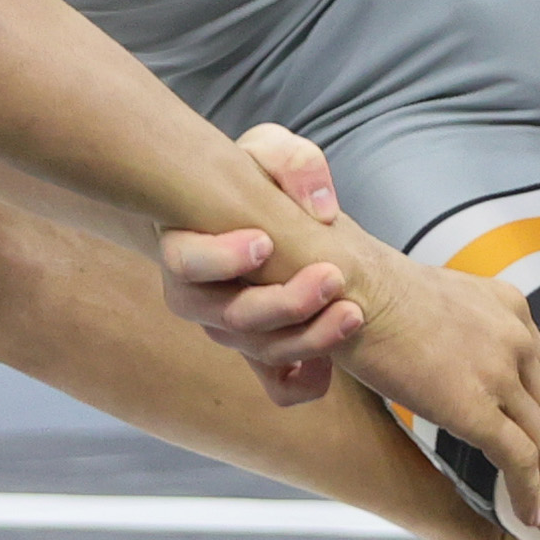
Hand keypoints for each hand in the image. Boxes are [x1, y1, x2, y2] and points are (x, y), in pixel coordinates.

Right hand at [155, 124, 360, 405]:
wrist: (269, 219)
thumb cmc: (256, 182)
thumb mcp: (271, 152)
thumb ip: (292, 162)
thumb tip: (319, 209)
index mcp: (185, 247)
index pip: (187, 263)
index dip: (222, 259)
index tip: (266, 241)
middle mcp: (200, 298)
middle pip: (231, 319)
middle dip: (285, 303)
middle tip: (333, 274)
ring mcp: (230, 332)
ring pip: (262, 352)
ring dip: (311, 338)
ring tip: (354, 311)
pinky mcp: (262, 355)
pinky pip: (279, 387)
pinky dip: (307, 382)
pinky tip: (332, 362)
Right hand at [331, 246, 539, 530]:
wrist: (348, 288)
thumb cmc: (360, 290)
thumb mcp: (421, 295)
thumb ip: (441, 323)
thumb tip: (416, 344)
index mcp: (507, 305)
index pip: (536, 367)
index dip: (534, 407)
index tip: (530, 434)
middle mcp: (516, 337)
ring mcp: (501, 373)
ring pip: (539, 439)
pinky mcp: (479, 409)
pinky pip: (519, 461)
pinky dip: (531, 494)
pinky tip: (532, 519)